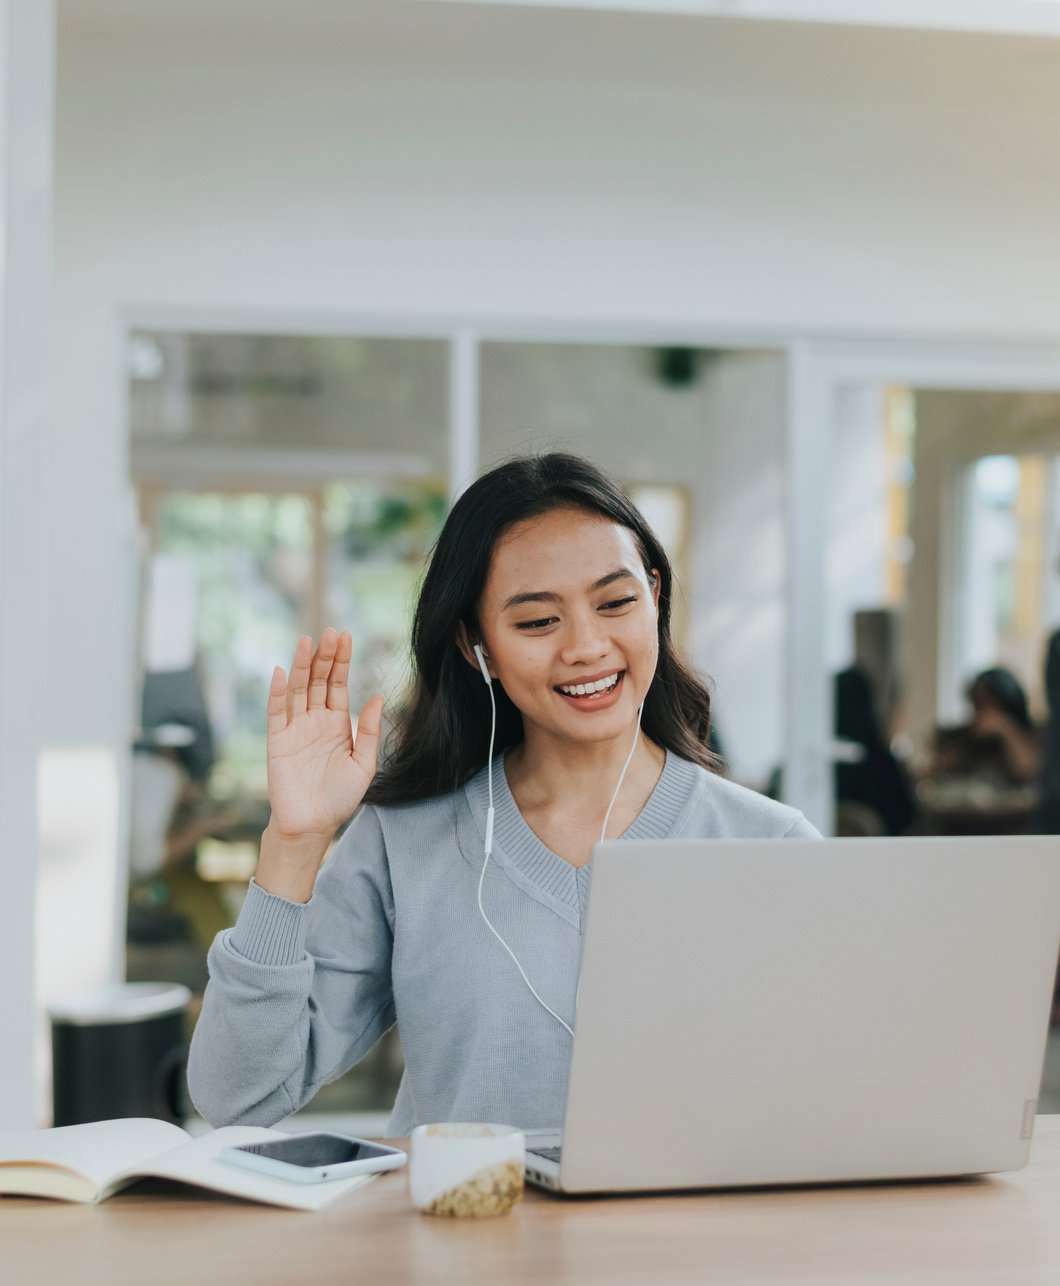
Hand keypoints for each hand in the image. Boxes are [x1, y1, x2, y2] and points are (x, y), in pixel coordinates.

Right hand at [265, 629, 383, 840]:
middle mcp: (315, 721)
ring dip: (301, 665)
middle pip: (318, 680)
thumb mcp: (364, 765)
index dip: (341, 661)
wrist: (312, 825)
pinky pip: (276, 712)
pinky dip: (278, 692)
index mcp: (337, 723)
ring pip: (298, 690)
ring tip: (306, 641)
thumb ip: (369, 731)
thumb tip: (377, 697)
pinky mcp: (277, 741)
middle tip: (330, 632)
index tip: (345, 636)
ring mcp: (295, 729)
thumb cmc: (339, 798)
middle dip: (324, 656)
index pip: (338, 684)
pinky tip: (282, 672)